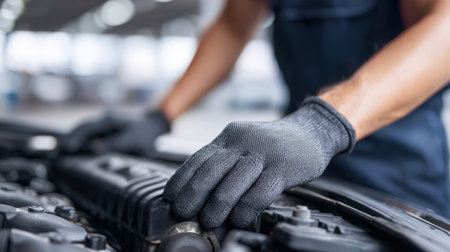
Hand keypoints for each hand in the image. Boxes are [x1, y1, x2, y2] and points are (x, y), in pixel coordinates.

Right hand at [63, 111, 169, 156]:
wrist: (156, 124)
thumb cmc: (146, 133)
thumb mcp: (133, 140)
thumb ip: (115, 143)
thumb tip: (96, 147)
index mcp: (109, 120)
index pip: (87, 128)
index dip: (75, 138)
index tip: (67, 148)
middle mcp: (105, 118)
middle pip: (82, 127)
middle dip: (71, 137)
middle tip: (59, 150)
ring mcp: (106, 121)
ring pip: (86, 129)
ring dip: (76, 138)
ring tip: (65, 149)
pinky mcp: (108, 126)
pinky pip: (92, 131)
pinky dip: (83, 138)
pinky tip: (79, 146)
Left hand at [163, 97, 354, 228]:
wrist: (311, 131)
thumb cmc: (273, 145)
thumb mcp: (244, 143)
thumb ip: (225, 162)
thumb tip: (198, 191)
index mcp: (230, 136)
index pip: (198, 158)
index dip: (181, 179)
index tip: (170, 198)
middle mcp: (244, 141)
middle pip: (211, 170)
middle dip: (193, 195)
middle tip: (183, 213)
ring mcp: (264, 153)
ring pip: (233, 182)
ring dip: (217, 206)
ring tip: (209, 221)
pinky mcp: (284, 167)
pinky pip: (260, 193)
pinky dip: (246, 210)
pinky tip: (239, 220)